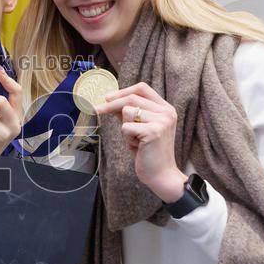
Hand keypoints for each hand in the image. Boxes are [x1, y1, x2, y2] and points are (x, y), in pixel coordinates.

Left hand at [95, 82, 186, 201]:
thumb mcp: (139, 128)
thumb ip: (129, 113)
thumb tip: (110, 101)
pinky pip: (126, 128)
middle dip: (111, 104)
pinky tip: (137, 147)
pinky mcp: (154, 131)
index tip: (107, 98)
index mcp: (165, 108)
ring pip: (127, 112)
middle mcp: (166, 112)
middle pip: (132, 98)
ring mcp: (162, 121)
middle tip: (96, 109)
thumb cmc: (148, 152)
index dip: (123, 91)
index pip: (142, 88)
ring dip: (125, 128)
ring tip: (135, 141)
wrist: (160, 175)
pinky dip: (127, 138)